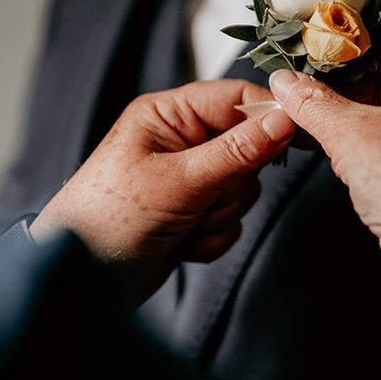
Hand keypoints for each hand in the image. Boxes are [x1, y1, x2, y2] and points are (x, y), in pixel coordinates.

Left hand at [32, 79, 294, 299]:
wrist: (82, 282)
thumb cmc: (109, 218)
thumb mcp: (179, 180)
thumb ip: (237, 151)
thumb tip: (285, 120)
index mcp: (169, 115)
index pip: (236, 97)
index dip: (269, 116)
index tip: (298, 137)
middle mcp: (182, 141)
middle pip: (248, 148)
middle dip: (229, 184)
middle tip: (199, 198)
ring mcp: (190, 179)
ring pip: (242, 190)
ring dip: (218, 216)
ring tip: (181, 224)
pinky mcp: (194, 212)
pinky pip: (231, 220)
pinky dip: (210, 237)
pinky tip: (179, 242)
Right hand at [269, 41, 380, 261]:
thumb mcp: (348, 132)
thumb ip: (312, 102)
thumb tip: (284, 82)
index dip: (354, 51)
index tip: (319, 58)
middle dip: (349, 90)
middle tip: (312, 94)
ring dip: (356, 120)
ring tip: (321, 125)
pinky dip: (371, 146)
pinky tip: (345, 155)